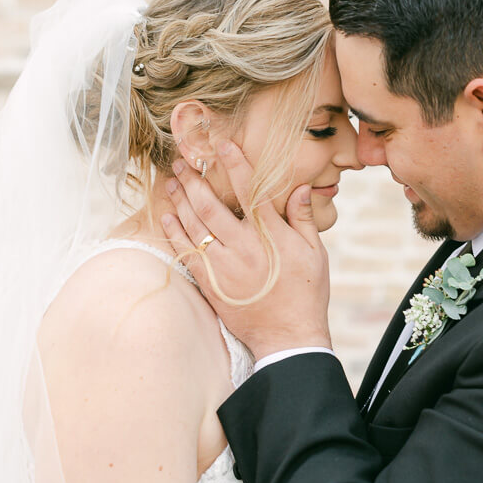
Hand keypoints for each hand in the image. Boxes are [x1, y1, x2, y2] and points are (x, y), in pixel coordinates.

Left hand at [160, 142, 332, 359]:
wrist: (289, 337)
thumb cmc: (306, 294)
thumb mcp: (314, 254)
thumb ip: (302, 219)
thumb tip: (298, 188)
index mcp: (271, 236)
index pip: (250, 190)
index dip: (235, 164)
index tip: (222, 145)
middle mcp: (244, 248)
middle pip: (211, 206)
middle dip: (193, 180)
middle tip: (181, 161)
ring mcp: (224, 267)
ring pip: (195, 226)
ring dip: (180, 201)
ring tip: (171, 182)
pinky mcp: (211, 285)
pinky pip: (187, 253)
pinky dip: (175, 233)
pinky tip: (168, 217)